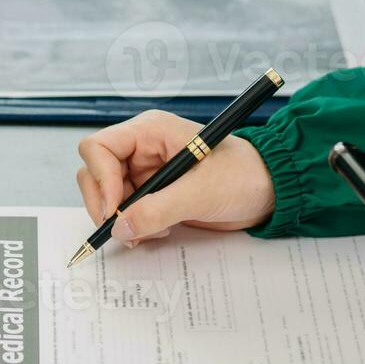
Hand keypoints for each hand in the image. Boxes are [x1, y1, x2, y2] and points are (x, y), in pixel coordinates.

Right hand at [75, 110, 275, 242]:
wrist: (270, 192)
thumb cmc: (244, 176)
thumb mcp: (201, 193)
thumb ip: (158, 210)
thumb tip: (120, 227)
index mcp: (150, 131)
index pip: (98, 147)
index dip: (99, 178)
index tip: (113, 209)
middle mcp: (141, 149)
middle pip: (94, 173)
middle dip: (105, 204)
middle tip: (124, 228)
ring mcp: (144, 172)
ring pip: (106, 195)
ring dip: (121, 219)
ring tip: (149, 232)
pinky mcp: (152, 194)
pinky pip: (124, 211)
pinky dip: (133, 226)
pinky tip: (157, 231)